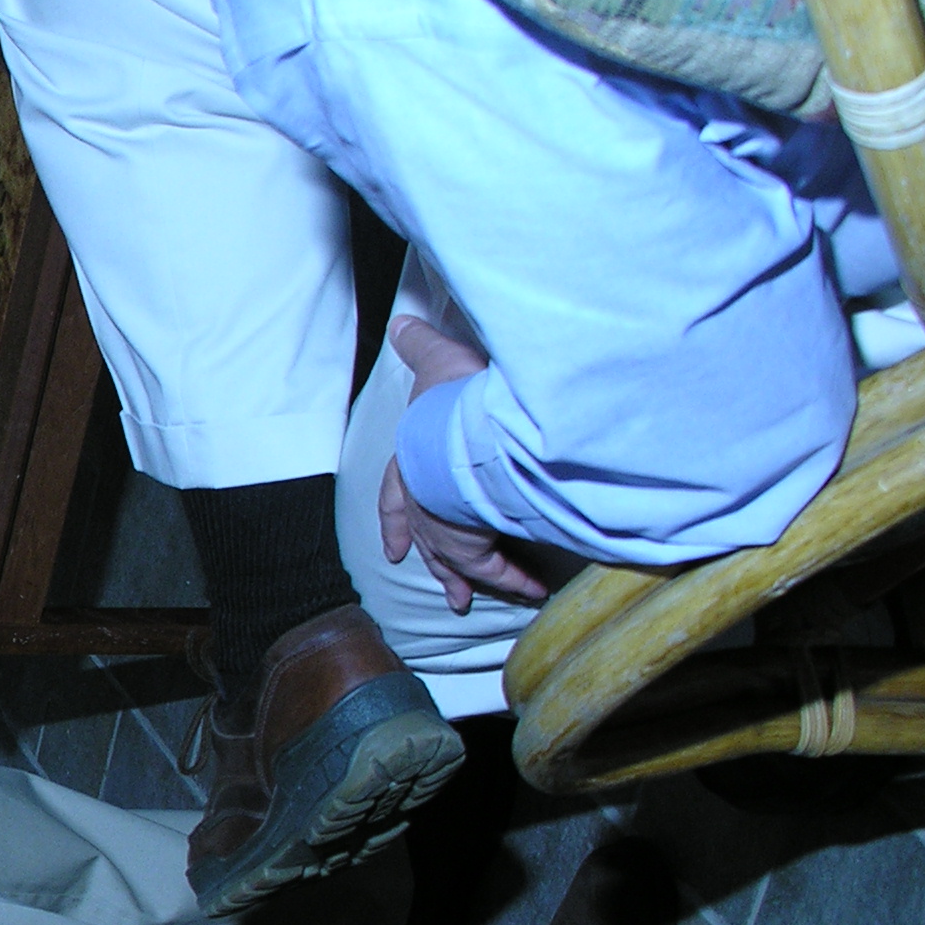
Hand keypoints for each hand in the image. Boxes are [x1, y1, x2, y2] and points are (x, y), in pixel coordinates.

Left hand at [376, 315, 552, 613]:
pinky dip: (511, 579)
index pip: (397, 494)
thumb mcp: (435, 361)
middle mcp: (422, 501)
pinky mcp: (472, 542)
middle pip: (425, 538)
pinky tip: (532, 590)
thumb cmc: (450, 399)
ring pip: (455, 560)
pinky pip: (494, 566)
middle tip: (444, 590)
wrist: (466, 434)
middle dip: (433, 562)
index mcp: (411, 462)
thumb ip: (422, 345)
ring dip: (467, 579)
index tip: (393, 547)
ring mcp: (444, 525)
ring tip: (474, 600)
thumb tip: (403, 324)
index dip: (395, 519)